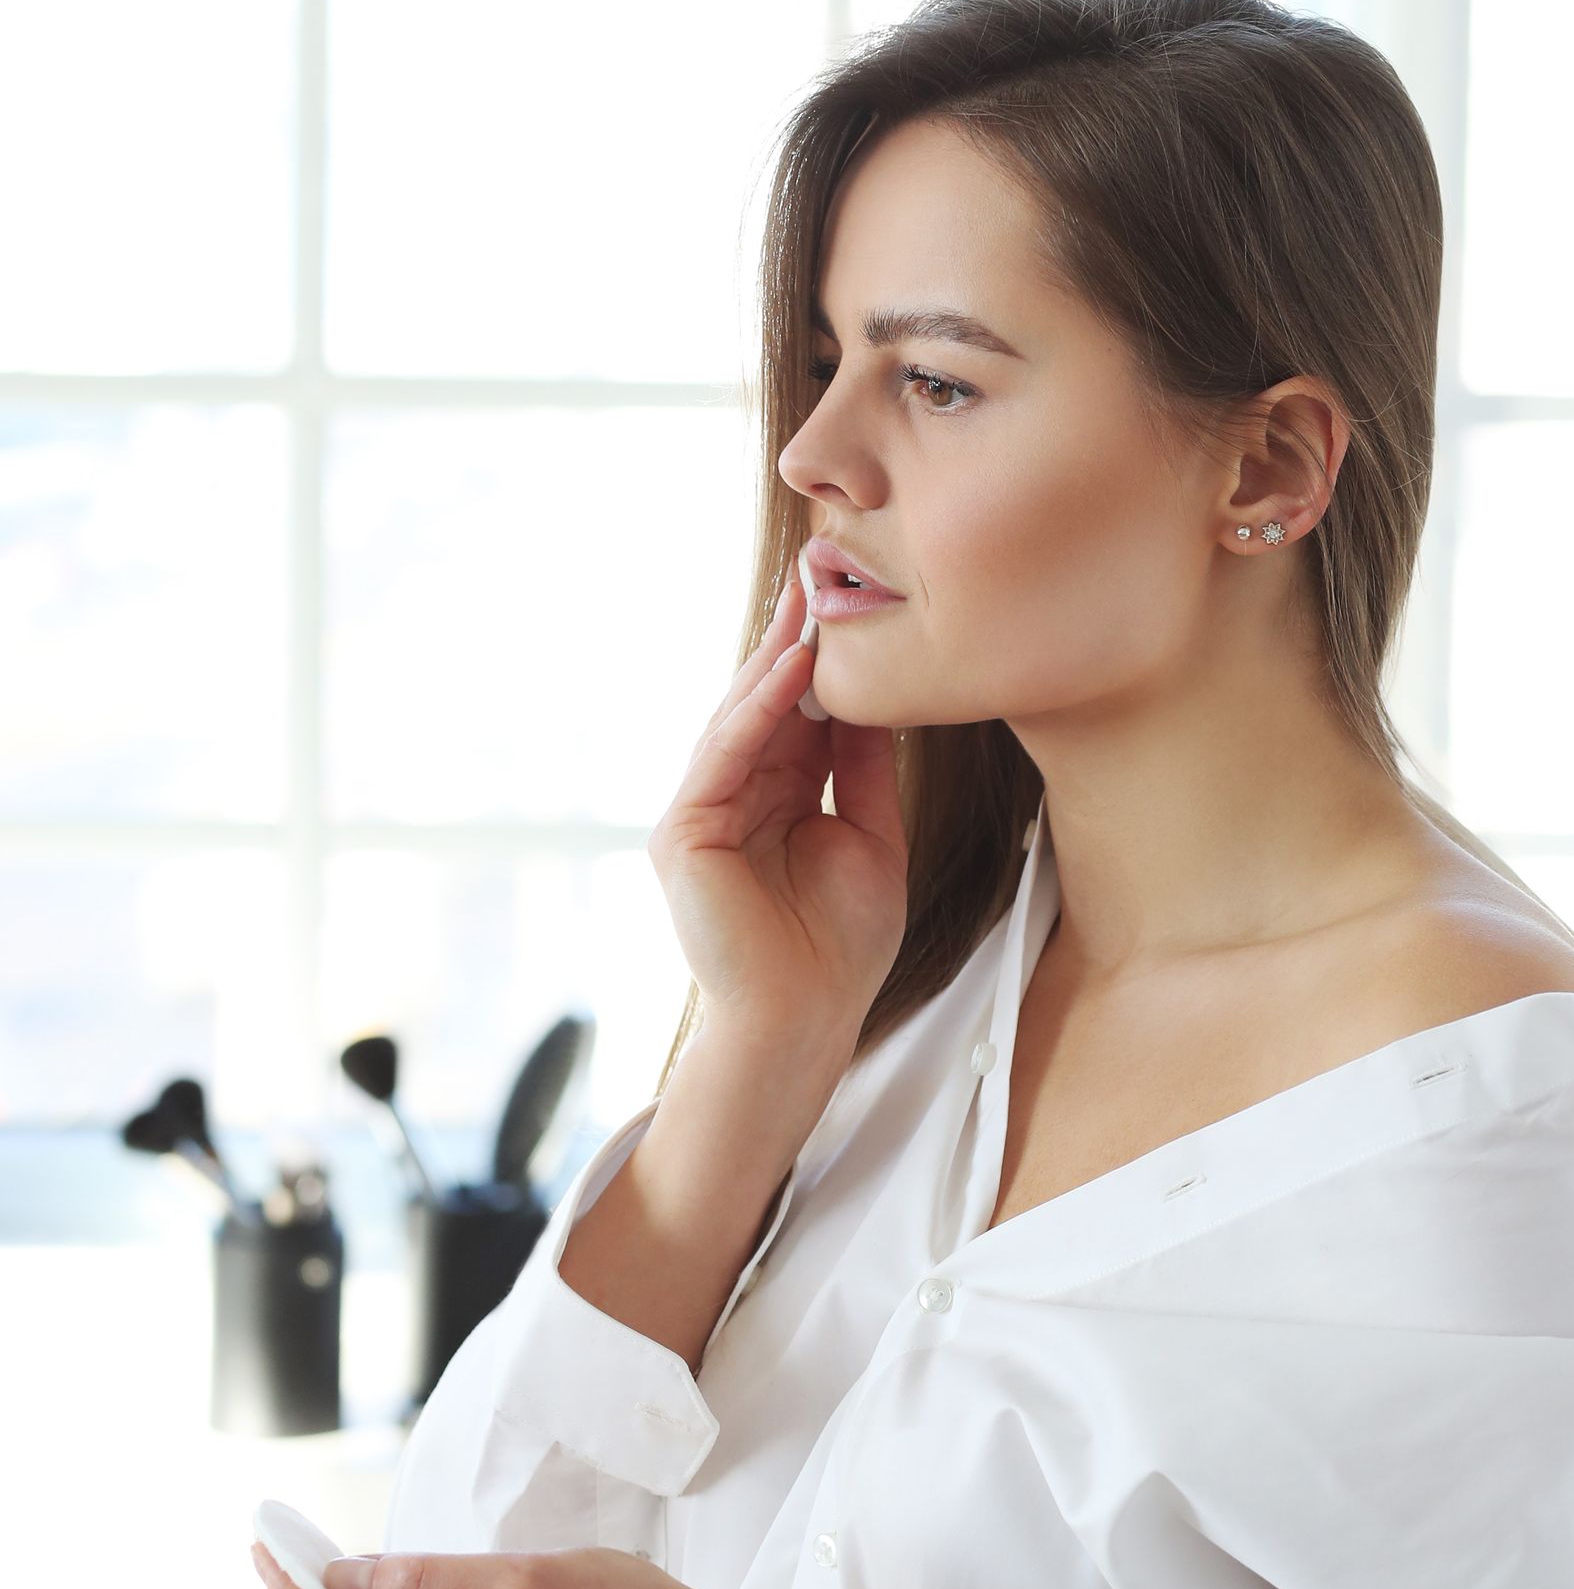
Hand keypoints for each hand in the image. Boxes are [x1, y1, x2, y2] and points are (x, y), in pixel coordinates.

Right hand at [649, 563, 908, 1042]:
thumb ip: (863, 769)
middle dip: (792, 638)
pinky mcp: (683, 835)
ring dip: (775, 660)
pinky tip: (788, 671)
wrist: (805, 1021)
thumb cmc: (839, 950)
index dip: (821, 657)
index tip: (847, 597)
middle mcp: (733, 796)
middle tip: (819, 566)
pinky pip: (722, 757)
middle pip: (762, 702)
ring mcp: (702, 813)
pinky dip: (755, 712)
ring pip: (738, 719)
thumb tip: (875, 697)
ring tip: (808, 603)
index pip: (798, 712)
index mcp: (776, 797)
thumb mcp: (870, 837)